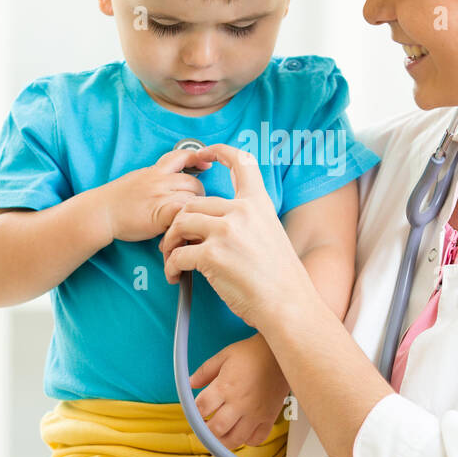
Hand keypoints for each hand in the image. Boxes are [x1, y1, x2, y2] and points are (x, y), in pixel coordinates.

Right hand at [103, 148, 211, 242]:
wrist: (100, 212)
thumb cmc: (116, 200)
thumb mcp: (137, 179)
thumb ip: (155, 178)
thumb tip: (171, 179)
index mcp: (154, 171)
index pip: (181, 156)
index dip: (196, 158)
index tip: (205, 165)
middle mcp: (159, 180)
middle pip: (194, 182)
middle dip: (198, 194)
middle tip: (193, 207)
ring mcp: (160, 196)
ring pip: (192, 198)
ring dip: (194, 210)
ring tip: (187, 220)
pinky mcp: (160, 213)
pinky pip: (184, 213)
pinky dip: (186, 221)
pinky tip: (181, 228)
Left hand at [159, 143, 313, 331]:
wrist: (288, 305)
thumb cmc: (280, 279)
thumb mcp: (270, 235)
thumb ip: (245, 221)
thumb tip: (212, 224)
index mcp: (259, 204)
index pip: (241, 162)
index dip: (220, 151)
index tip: (204, 154)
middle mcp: (242, 211)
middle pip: (193, 203)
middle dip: (178, 222)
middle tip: (174, 241)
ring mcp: (226, 231)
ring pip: (179, 223)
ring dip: (169, 242)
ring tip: (171, 258)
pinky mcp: (212, 255)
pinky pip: (177, 254)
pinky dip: (171, 266)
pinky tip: (175, 276)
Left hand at [189, 334, 290, 449]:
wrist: (281, 353)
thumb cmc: (253, 352)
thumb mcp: (225, 355)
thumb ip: (205, 371)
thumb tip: (190, 383)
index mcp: (225, 386)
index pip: (202, 408)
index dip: (194, 411)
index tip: (196, 410)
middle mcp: (239, 403)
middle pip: (215, 429)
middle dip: (205, 431)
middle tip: (204, 426)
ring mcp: (255, 413)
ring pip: (234, 439)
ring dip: (222, 441)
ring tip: (219, 434)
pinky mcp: (268, 417)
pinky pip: (256, 439)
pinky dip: (246, 440)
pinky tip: (241, 432)